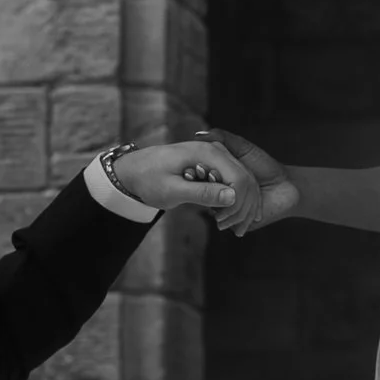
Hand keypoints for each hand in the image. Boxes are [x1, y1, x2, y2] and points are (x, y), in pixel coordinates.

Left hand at [108, 134, 255, 215]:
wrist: (133, 170)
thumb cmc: (148, 179)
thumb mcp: (172, 191)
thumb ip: (202, 193)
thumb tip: (232, 197)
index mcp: (207, 153)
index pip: (239, 178)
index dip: (238, 203)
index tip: (223, 221)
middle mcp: (215, 150)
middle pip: (246, 178)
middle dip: (245, 206)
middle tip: (233, 229)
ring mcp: (215, 155)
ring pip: (243, 179)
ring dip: (243, 204)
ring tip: (231, 225)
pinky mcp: (212, 163)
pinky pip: (233, 180)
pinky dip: (236, 198)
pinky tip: (229, 215)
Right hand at [199, 128, 300, 237]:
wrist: (286, 186)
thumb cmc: (265, 164)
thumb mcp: (242, 148)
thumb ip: (223, 138)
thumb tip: (199, 134)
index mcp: (215, 177)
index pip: (197, 178)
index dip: (196, 174)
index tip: (200, 169)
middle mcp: (217, 194)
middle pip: (203, 195)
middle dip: (208, 190)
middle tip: (215, 183)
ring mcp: (226, 210)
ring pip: (216, 212)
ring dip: (224, 207)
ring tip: (235, 199)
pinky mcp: (236, 223)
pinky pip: (230, 223)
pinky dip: (235, 219)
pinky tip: (243, 214)